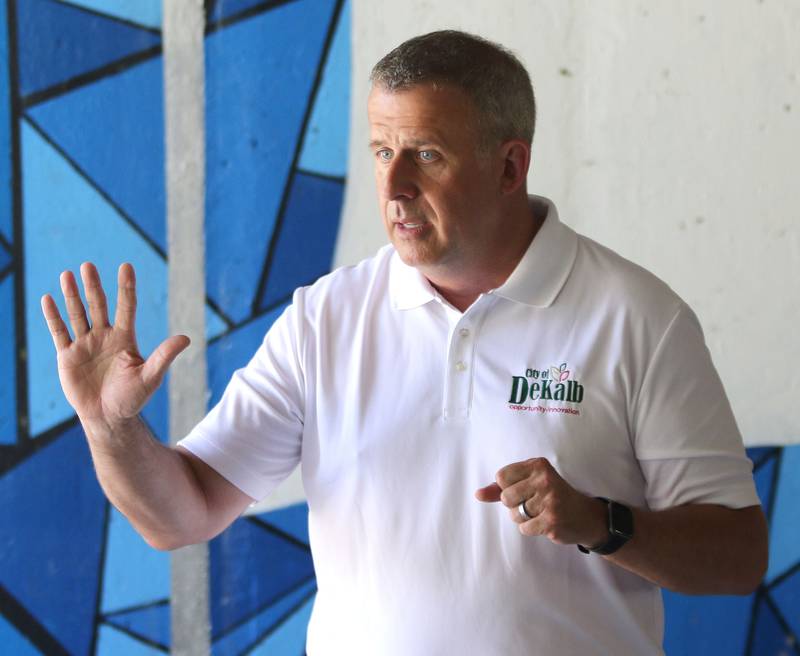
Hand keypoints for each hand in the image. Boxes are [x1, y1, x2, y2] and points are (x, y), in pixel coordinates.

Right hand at [40, 262, 189, 431]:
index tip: (126, 266)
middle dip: (93, 286)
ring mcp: (85, 344)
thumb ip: (164, 356)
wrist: (109, 418)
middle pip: (98, 305)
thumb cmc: (133, 398)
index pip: (127, 306)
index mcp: (125, 338)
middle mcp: (104, 336)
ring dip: (72, 295)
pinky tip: (48, 299)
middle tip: (88, 265)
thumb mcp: (150, 376)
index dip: (126, 287)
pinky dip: (53, 316)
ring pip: (77, 314)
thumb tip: (186, 338)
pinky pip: (59, 332)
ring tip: (67, 274)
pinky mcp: (67, 356)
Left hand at [475, 457, 606, 547]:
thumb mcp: (530, 483)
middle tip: (534, 503)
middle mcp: (544, 479)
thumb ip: (502, 488)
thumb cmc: (553, 497)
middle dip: (515, 504)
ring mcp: (549, 500)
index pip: (501, 476)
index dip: (507, 487)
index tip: (524, 489)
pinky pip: (524, 528)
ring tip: (541, 512)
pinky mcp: (552, 520)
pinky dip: (531, 528)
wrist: (586, 516)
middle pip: (506, 496)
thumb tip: (477, 494)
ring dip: (524, 518)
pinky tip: (545, 522)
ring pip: (514, 514)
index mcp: (538, 465)